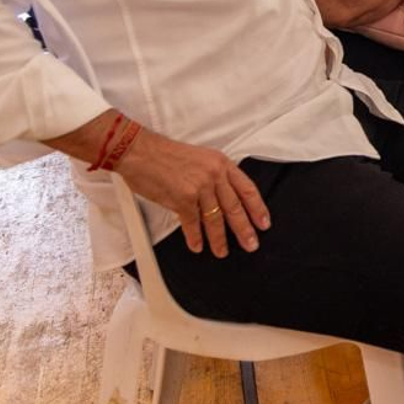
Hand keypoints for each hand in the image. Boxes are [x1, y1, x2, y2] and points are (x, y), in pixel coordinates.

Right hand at [115, 131, 269, 258]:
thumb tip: (223, 198)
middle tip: (251, 244)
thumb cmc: (166, 155)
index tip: (264, 222)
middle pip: (235, 207)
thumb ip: (214, 176)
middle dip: (244, 229)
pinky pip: (192, 223)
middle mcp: (214, 174)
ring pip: (215, 218)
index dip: (257, 208)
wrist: (140, 151)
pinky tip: (197, 246)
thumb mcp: (201, 158)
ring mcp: (199, 186)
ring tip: (222, 251)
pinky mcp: (182, 198)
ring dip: (219, 239)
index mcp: (221, 163)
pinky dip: (195, 237)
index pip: (247, 188)